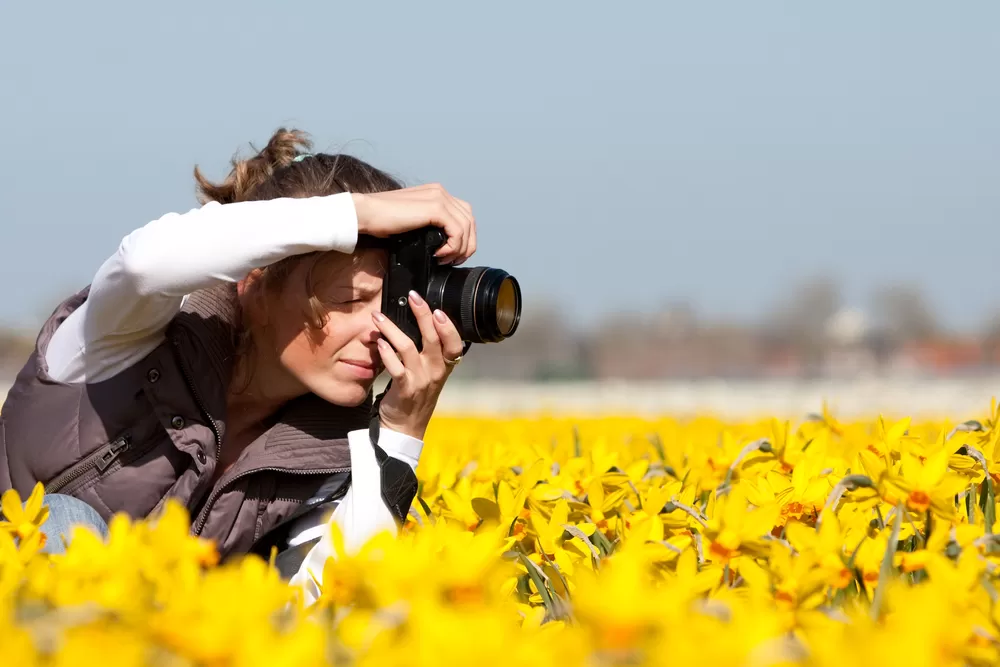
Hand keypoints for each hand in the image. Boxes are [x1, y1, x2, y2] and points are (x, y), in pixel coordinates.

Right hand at [352, 184, 476, 264]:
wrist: (366, 214)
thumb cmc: (382, 220)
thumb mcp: (413, 222)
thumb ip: (429, 226)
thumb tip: (442, 244)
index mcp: (436, 194)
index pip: (463, 214)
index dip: (464, 237)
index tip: (452, 254)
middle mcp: (441, 192)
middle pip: (470, 221)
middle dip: (467, 245)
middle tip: (453, 261)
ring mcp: (439, 198)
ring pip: (467, 227)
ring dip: (460, 248)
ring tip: (445, 259)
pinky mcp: (435, 208)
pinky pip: (457, 231)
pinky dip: (452, 246)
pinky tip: (438, 254)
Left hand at [371, 290, 463, 439]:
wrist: (405, 427)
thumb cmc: (417, 395)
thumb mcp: (431, 374)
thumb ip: (430, 352)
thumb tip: (420, 322)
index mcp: (444, 366)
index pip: (455, 344)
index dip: (449, 327)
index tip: (438, 310)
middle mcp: (435, 372)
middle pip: (432, 338)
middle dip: (423, 314)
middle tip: (413, 297)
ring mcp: (420, 380)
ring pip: (408, 347)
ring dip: (391, 328)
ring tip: (378, 316)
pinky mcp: (404, 389)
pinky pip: (395, 367)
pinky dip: (386, 352)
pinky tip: (379, 342)